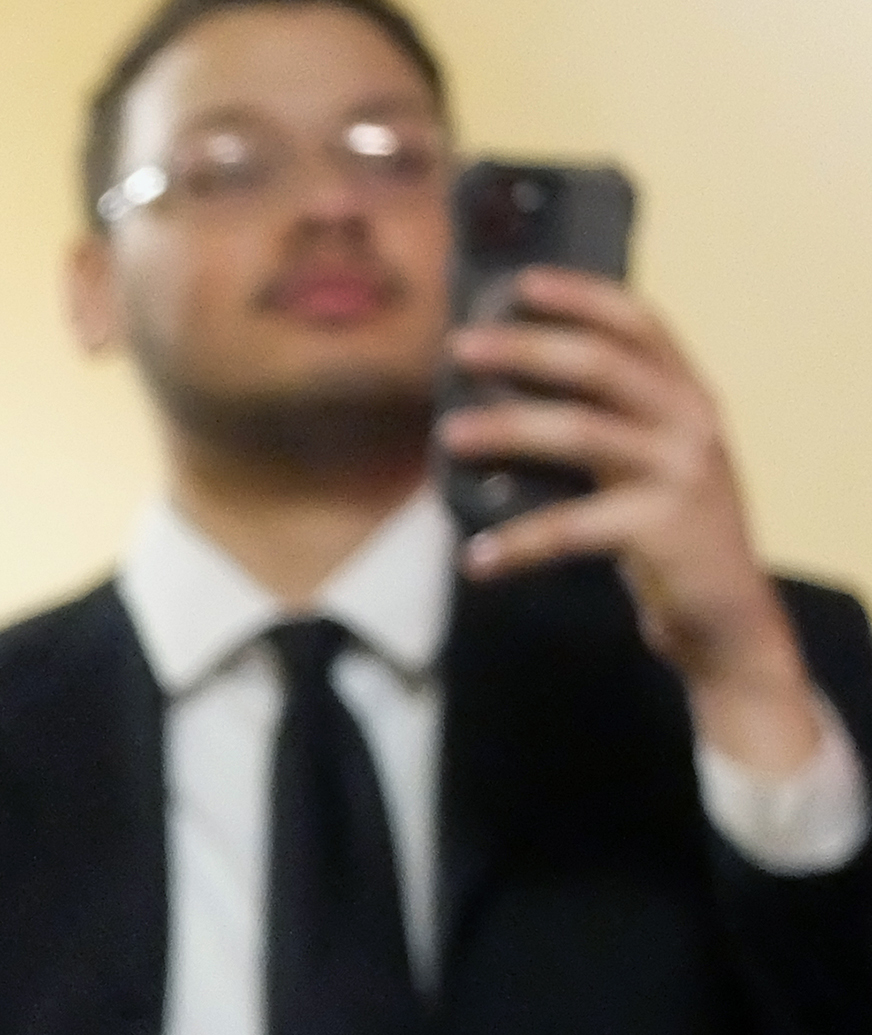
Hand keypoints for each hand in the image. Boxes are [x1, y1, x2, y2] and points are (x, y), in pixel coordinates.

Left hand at [441, 266, 821, 772]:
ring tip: (448, 435)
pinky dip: (520, 543)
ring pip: (582, 433)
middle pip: (602, 365)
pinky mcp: (663, 528)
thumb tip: (502, 391)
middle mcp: (692, 420)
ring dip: (508, 429)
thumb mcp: (648, 460)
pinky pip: (574, 528)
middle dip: (526, 349)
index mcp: (688, 393)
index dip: (582, 295)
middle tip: (460, 347)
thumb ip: (605, 420)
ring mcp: (681, 472)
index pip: (639, 322)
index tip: (521, 281)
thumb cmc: (666, 529)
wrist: (725, 614)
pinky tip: (476, 559)